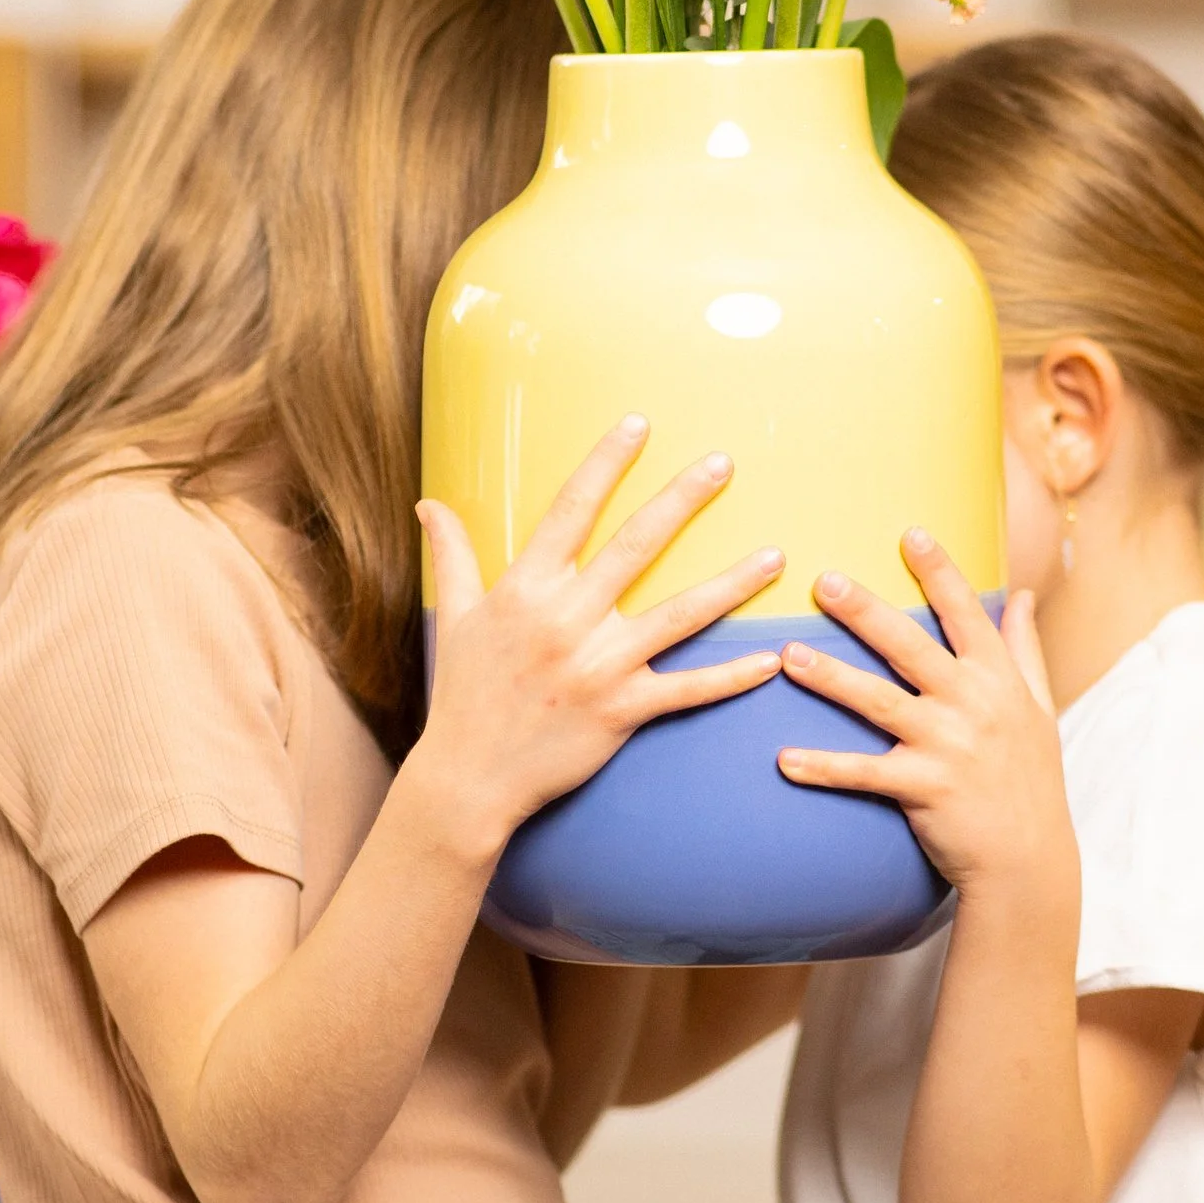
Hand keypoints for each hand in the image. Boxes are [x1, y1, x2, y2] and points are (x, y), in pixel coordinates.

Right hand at [412, 419, 782, 865]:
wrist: (468, 778)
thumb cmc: (464, 693)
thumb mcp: (453, 617)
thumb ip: (452, 555)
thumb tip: (428, 504)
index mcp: (526, 589)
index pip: (571, 509)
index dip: (606, 464)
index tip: (638, 425)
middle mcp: (566, 620)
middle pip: (636, 546)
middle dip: (682, 500)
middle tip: (722, 464)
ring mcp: (598, 666)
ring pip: (679, 615)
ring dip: (732, 585)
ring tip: (775, 556)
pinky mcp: (621, 710)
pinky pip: (686, 689)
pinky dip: (729, 677)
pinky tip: (769, 660)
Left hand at [775, 533, 1079, 914]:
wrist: (1029, 861)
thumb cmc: (1032, 781)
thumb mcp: (1040, 709)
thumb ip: (1025, 649)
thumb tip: (1024, 595)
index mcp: (998, 680)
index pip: (967, 614)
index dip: (939, 571)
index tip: (910, 532)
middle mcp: (973, 705)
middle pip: (910, 646)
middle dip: (865, 611)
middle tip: (823, 580)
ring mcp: (947, 746)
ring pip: (879, 701)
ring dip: (830, 677)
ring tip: (787, 655)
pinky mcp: (923, 789)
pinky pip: (863, 773)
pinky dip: (823, 766)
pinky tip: (784, 758)